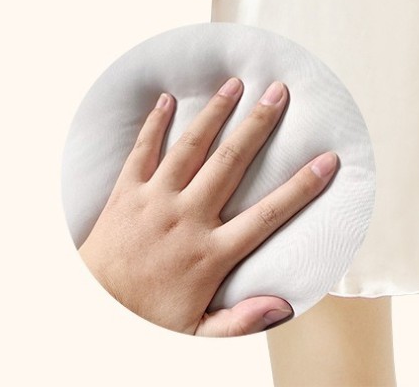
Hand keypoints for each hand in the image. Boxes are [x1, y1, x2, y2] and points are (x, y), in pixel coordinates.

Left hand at [78, 74, 339, 335]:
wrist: (90, 313)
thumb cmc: (145, 322)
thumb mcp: (196, 334)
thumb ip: (240, 321)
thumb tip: (284, 306)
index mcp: (210, 254)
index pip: (267, 215)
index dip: (301, 187)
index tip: (327, 161)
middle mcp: (185, 219)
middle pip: (230, 163)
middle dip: (258, 124)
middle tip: (278, 92)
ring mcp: (155, 201)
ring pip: (190, 147)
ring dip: (214, 113)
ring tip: (235, 84)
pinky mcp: (126, 193)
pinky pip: (142, 150)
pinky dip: (154, 123)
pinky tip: (167, 99)